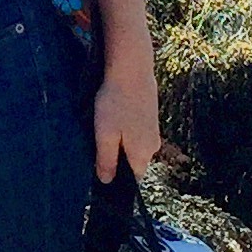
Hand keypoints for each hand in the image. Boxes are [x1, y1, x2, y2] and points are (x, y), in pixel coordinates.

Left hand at [92, 64, 160, 185]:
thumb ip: (106, 161)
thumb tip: (106, 182)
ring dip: (120, 141)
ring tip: (104, 125)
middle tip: (97, 143)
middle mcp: (153, 146)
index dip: (117, 178)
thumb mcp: (105, 135)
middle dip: (117, 158)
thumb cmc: (116, 102)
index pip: (132, 179)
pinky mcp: (151, 116)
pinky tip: (114, 115)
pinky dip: (125, 128)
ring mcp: (154, 130)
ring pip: (134, 145)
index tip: (100, 169)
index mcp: (142, 154)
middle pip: (133, 162)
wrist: (132, 69)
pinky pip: (136, 131)